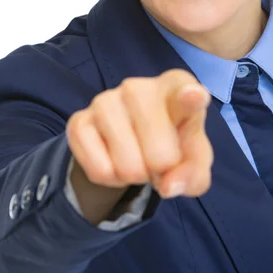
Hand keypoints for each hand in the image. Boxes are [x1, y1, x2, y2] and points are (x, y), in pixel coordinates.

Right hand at [66, 69, 213, 198]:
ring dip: (135, 175)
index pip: (184, 90)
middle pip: (160, 153)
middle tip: (158, 158)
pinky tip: (115, 161)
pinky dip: (111, 179)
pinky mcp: (79, 121)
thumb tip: (169, 186)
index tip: (194, 96)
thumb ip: (193, 174)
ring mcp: (105, 100)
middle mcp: (138, 87)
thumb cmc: (173, 142)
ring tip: (137, 157)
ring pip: (128, 165)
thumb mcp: (193, 159)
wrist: (133, 141)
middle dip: (161, 169)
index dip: (190, 97)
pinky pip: (100, 170)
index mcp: (175, 87)